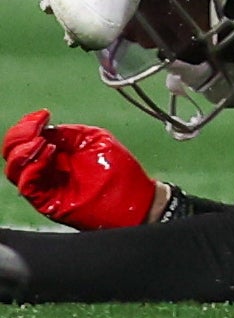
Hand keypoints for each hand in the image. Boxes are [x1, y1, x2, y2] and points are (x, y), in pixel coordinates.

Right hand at [4, 111, 157, 229]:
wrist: (135, 199)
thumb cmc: (120, 171)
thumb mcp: (95, 140)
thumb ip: (69, 134)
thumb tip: (46, 128)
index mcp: (56, 153)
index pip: (27, 139)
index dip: (27, 125)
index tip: (41, 115)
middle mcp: (46, 169)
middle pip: (14, 153)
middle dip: (20, 136)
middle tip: (35, 129)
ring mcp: (46, 186)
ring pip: (15, 170)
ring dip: (23, 152)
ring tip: (42, 143)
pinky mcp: (48, 202)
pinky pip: (27, 186)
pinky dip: (31, 170)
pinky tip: (48, 156)